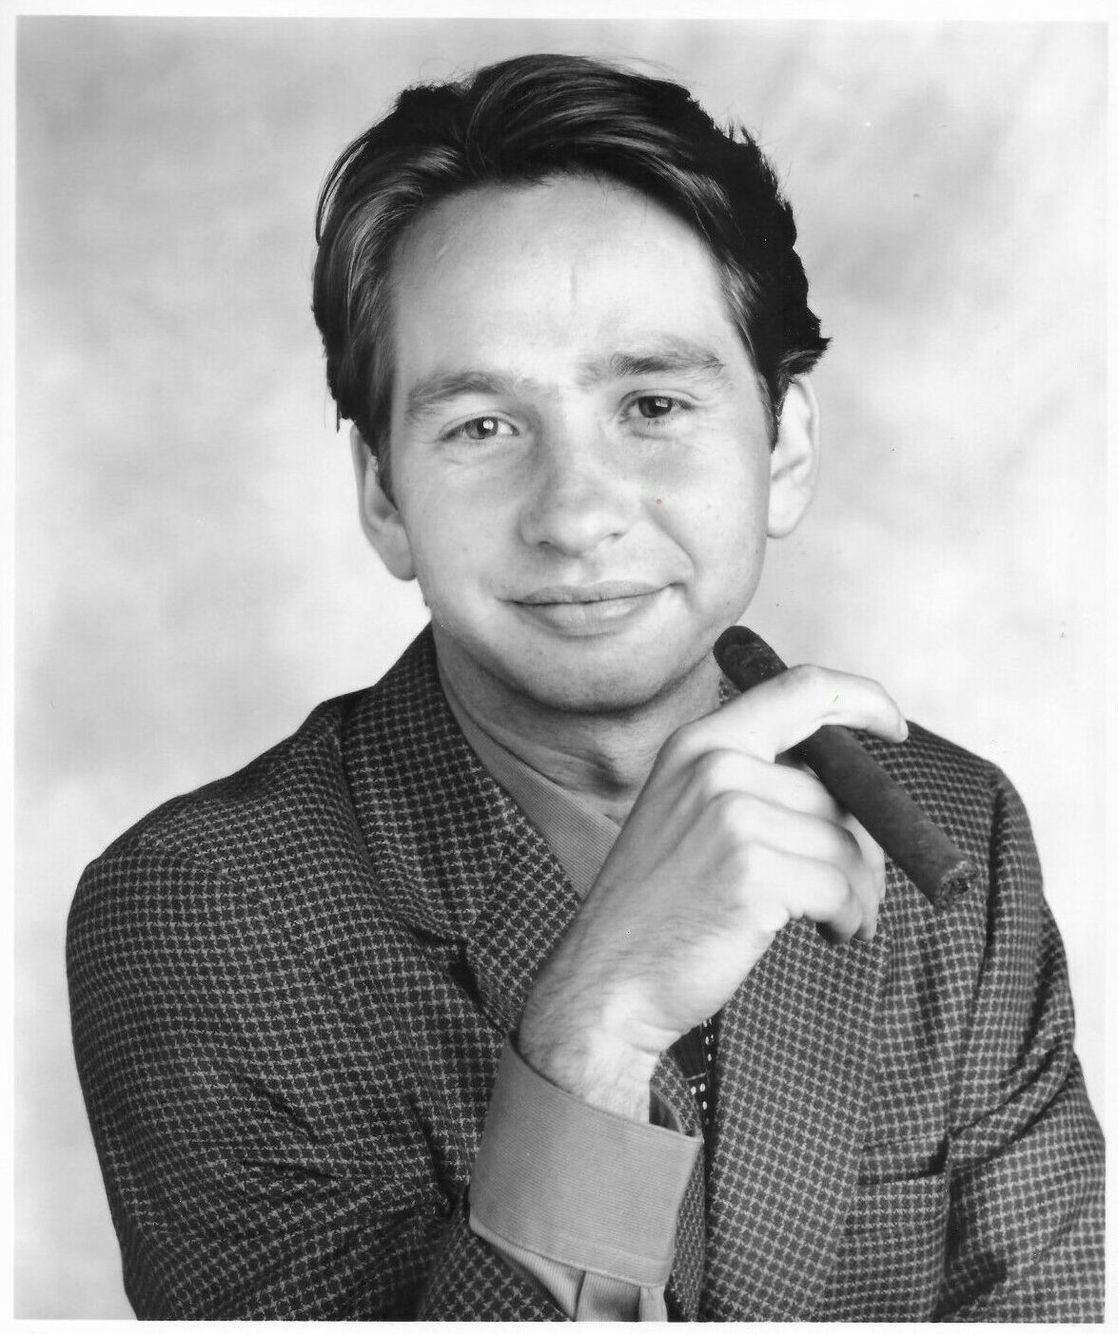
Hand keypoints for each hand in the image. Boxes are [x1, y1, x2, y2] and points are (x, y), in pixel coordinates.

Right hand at [518, 664, 907, 1119]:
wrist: (606, 980)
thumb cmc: (657, 910)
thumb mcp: (688, 818)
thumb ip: (753, 786)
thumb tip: (852, 794)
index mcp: (699, 743)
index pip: (800, 689)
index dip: (860, 699)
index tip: (893, 726)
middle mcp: (715, 767)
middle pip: (838, 793)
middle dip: (862, 848)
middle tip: (848, 896)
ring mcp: (732, 816)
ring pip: (848, 845)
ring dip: (860, 892)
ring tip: (836, 921)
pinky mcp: (754, 872)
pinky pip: (843, 888)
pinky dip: (850, 918)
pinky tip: (828, 934)